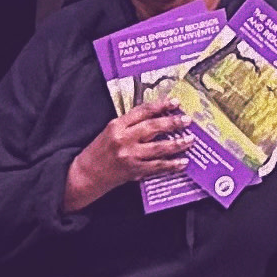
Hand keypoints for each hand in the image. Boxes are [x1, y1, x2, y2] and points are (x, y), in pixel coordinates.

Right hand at [65, 98, 190, 209]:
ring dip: (177, 143)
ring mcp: (129, 156)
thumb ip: (131, 123)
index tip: (175, 102)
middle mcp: (123, 138)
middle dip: (173, 123)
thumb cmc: (99, 151)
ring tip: (190, 139)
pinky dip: (171, 164)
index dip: (161, 105)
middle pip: (153, 127)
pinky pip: (157, 167)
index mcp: (117, 125)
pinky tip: (182, 162)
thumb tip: (157, 116)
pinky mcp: (133, 171)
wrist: (85, 175)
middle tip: (187, 120)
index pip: (143, 111)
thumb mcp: (111, 130)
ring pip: (158, 148)